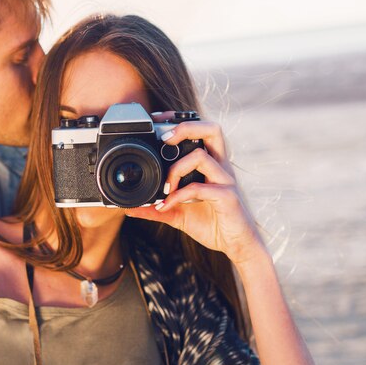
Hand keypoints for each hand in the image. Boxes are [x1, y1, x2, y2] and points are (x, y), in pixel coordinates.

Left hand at [126, 119, 265, 264]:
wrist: (236, 245)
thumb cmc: (211, 223)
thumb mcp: (177, 214)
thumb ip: (155, 208)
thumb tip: (129, 208)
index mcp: (210, 164)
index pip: (200, 130)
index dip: (180, 120)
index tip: (158, 119)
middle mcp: (220, 167)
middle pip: (212, 129)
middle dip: (186, 127)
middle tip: (164, 139)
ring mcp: (225, 181)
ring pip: (203, 156)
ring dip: (177, 168)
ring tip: (165, 188)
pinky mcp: (228, 197)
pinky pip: (201, 188)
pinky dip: (180, 195)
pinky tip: (167, 206)